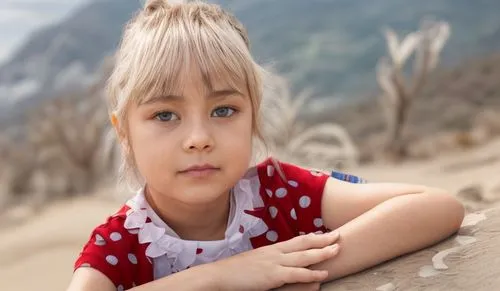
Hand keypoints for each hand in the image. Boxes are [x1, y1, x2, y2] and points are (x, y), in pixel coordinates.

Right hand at [212, 231, 339, 290]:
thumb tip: (279, 264)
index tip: (324, 233)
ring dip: (322, 252)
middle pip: (304, 243)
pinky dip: (312, 272)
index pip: (296, 240)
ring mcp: (275, 263)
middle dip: (322, 239)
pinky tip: (324, 273)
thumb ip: (270, 262)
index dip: (312, 236)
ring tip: (338, 249)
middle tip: (338, 235)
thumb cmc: (236, 271)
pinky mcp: (273, 275)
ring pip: (304, 256)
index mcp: (272, 249)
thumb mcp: (255, 262)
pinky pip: (297, 274)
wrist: (220, 275)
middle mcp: (275, 253)